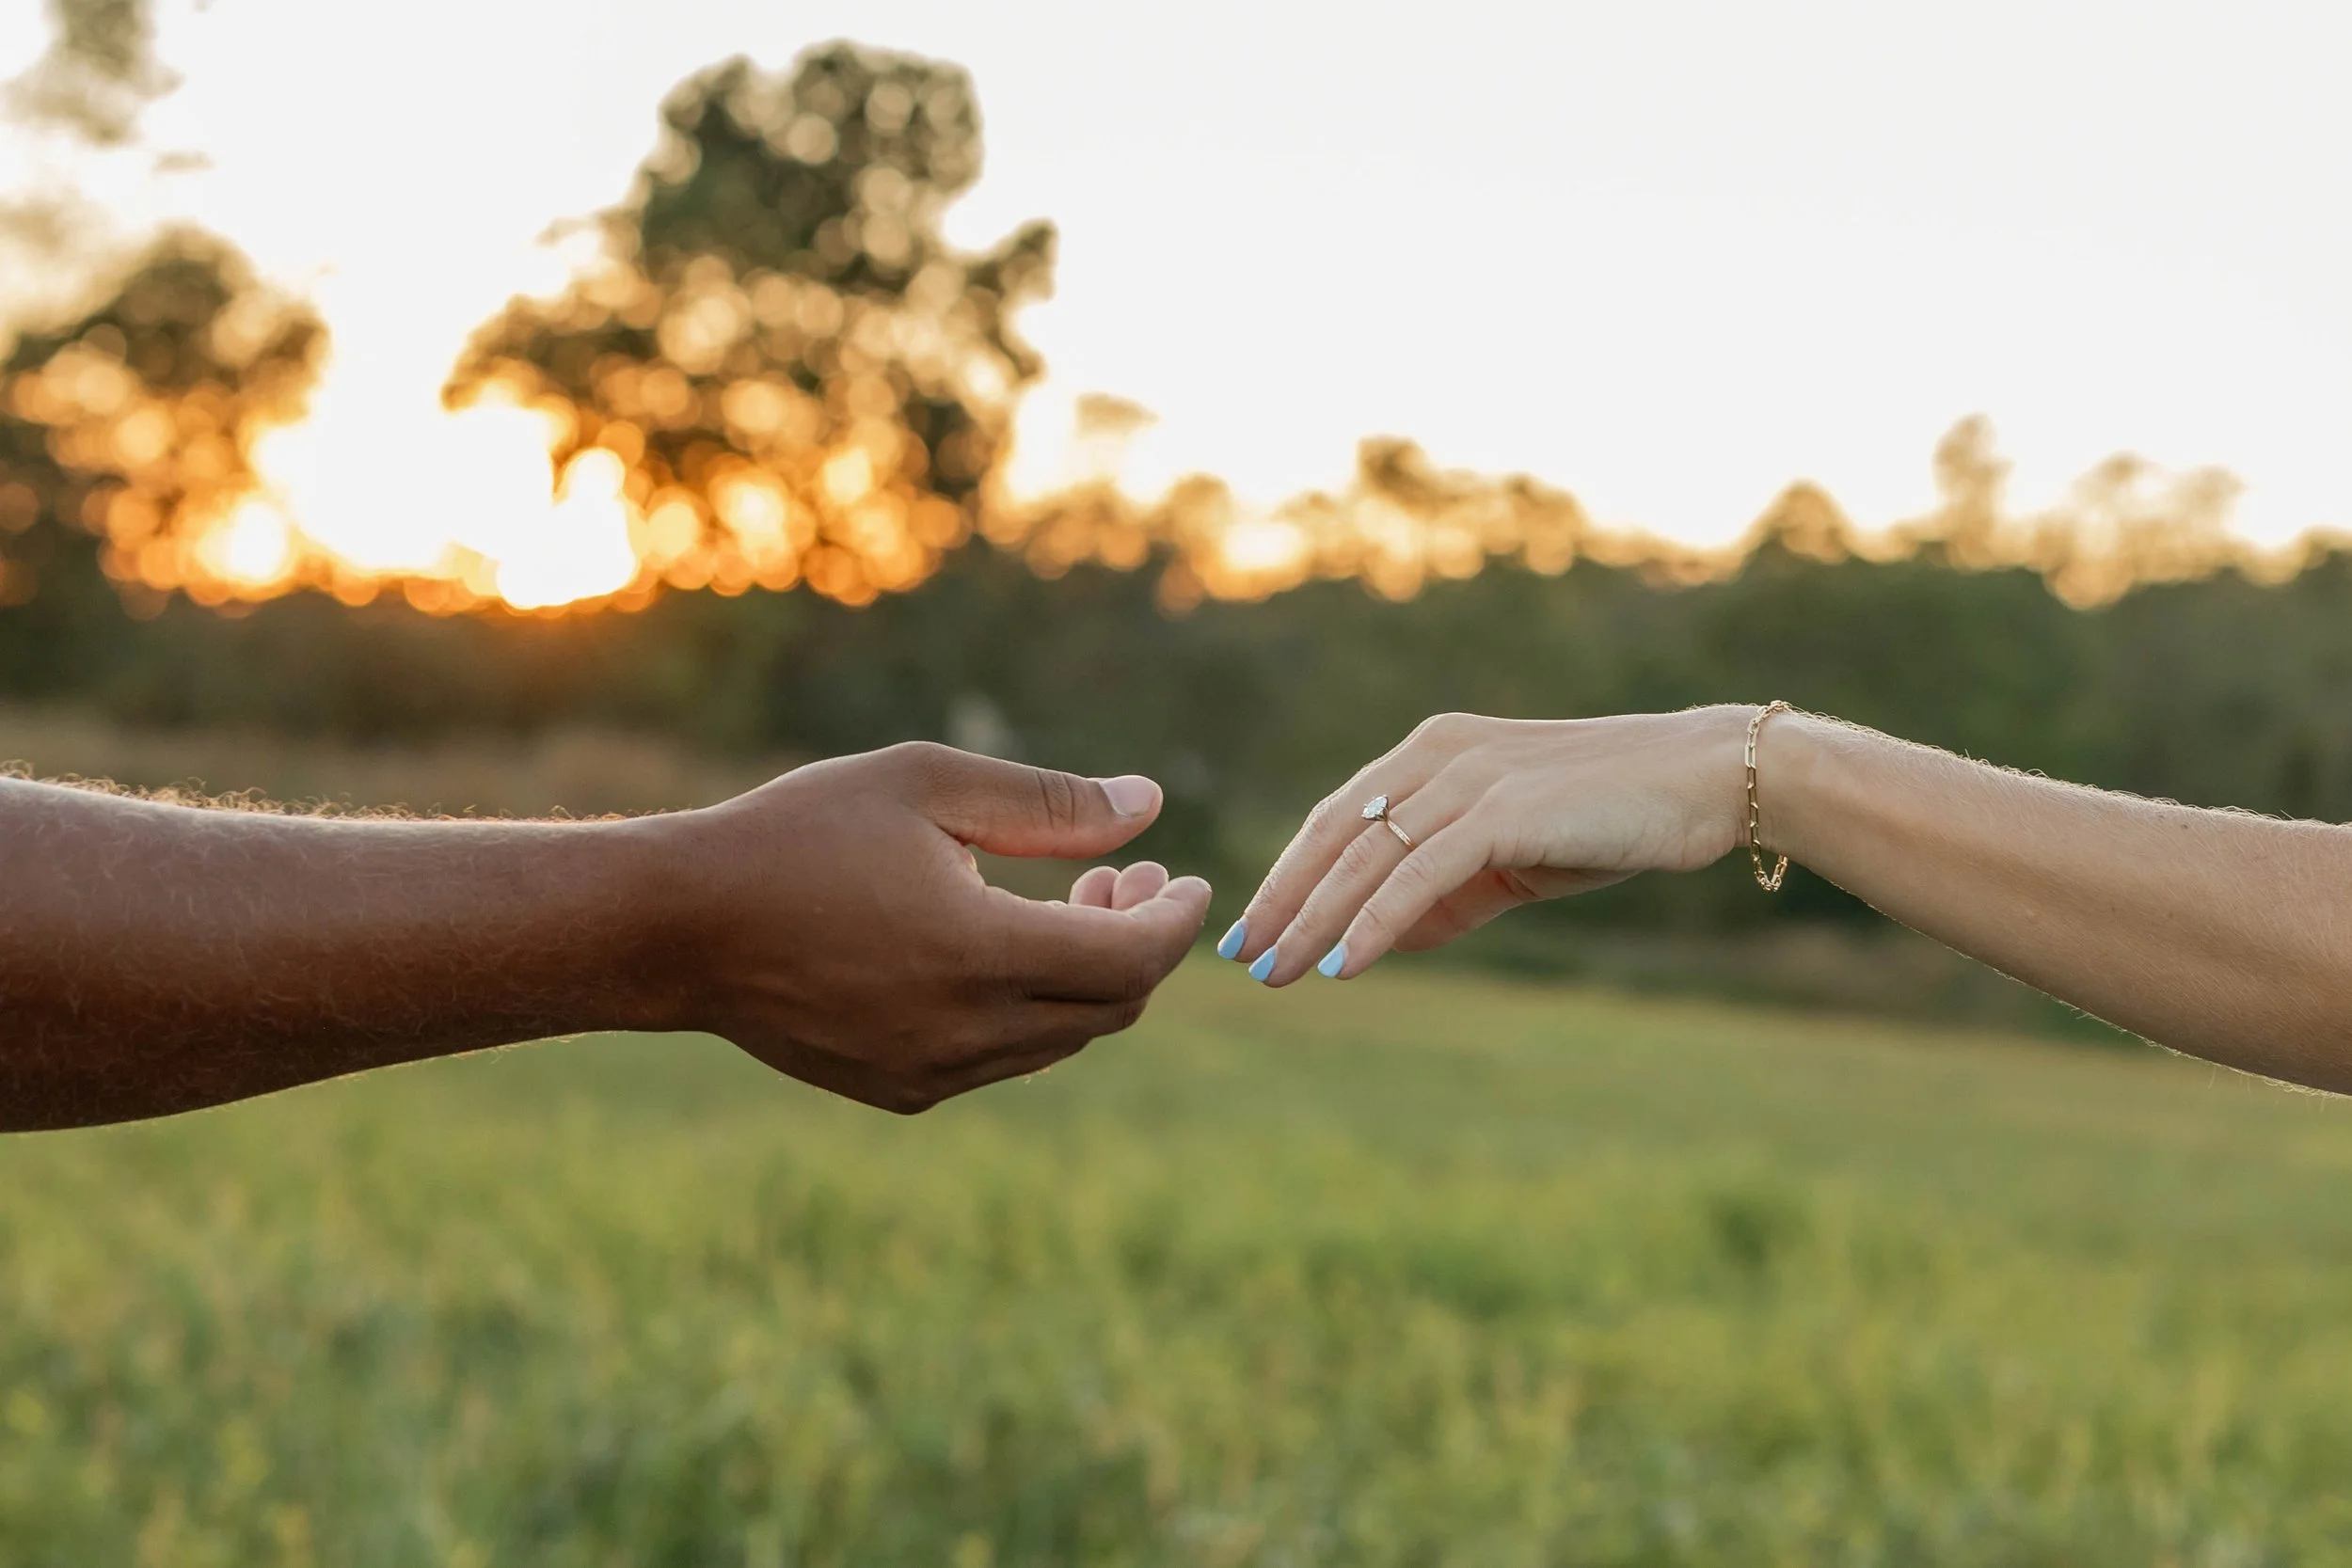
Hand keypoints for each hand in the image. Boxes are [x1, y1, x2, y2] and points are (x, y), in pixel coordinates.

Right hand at [661, 741, 1210, 1110]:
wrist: (679, 926)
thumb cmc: (801, 834)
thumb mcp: (927, 785)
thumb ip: (1048, 802)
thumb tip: (1149, 805)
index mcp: (980, 954)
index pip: (1132, 961)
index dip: (1175, 921)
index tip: (1187, 880)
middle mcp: (965, 1032)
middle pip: (1110, 1009)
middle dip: (1137, 942)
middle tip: (1128, 876)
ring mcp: (933, 1074)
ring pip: (1061, 1041)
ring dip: (1087, 977)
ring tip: (1070, 901)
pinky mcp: (902, 1091)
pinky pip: (1004, 1059)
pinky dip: (1033, 1011)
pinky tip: (1005, 949)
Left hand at [1225, 708, 1754, 984]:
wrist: (1704, 779)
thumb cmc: (1610, 817)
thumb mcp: (1511, 855)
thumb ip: (1446, 890)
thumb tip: (1377, 939)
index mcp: (1433, 751)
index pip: (1338, 816)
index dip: (1290, 872)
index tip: (1254, 926)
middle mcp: (1438, 753)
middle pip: (1334, 834)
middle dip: (1285, 899)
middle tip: (1245, 957)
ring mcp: (1468, 776)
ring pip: (1365, 857)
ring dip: (1314, 920)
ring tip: (1279, 971)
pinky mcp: (1501, 810)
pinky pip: (1416, 875)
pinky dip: (1372, 923)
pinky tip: (1344, 965)